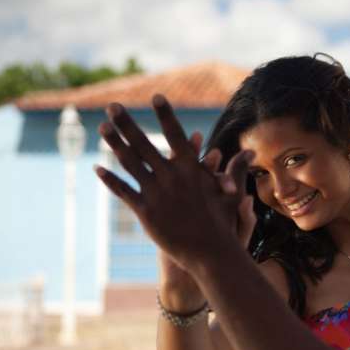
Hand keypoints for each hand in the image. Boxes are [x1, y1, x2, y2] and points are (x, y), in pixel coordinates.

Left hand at [94, 95, 253, 272]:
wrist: (210, 252)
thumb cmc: (223, 222)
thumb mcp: (230, 193)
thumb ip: (236, 169)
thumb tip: (250, 152)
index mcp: (191, 169)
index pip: (176, 135)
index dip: (166, 115)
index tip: (156, 97)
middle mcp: (171, 177)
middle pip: (143, 143)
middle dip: (127, 122)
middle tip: (113, 105)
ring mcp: (156, 193)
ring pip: (129, 163)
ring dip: (114, 143)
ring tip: (103, 127)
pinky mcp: (146, 212)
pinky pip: (124, 191)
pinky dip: (110, 179)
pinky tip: (98, 168)